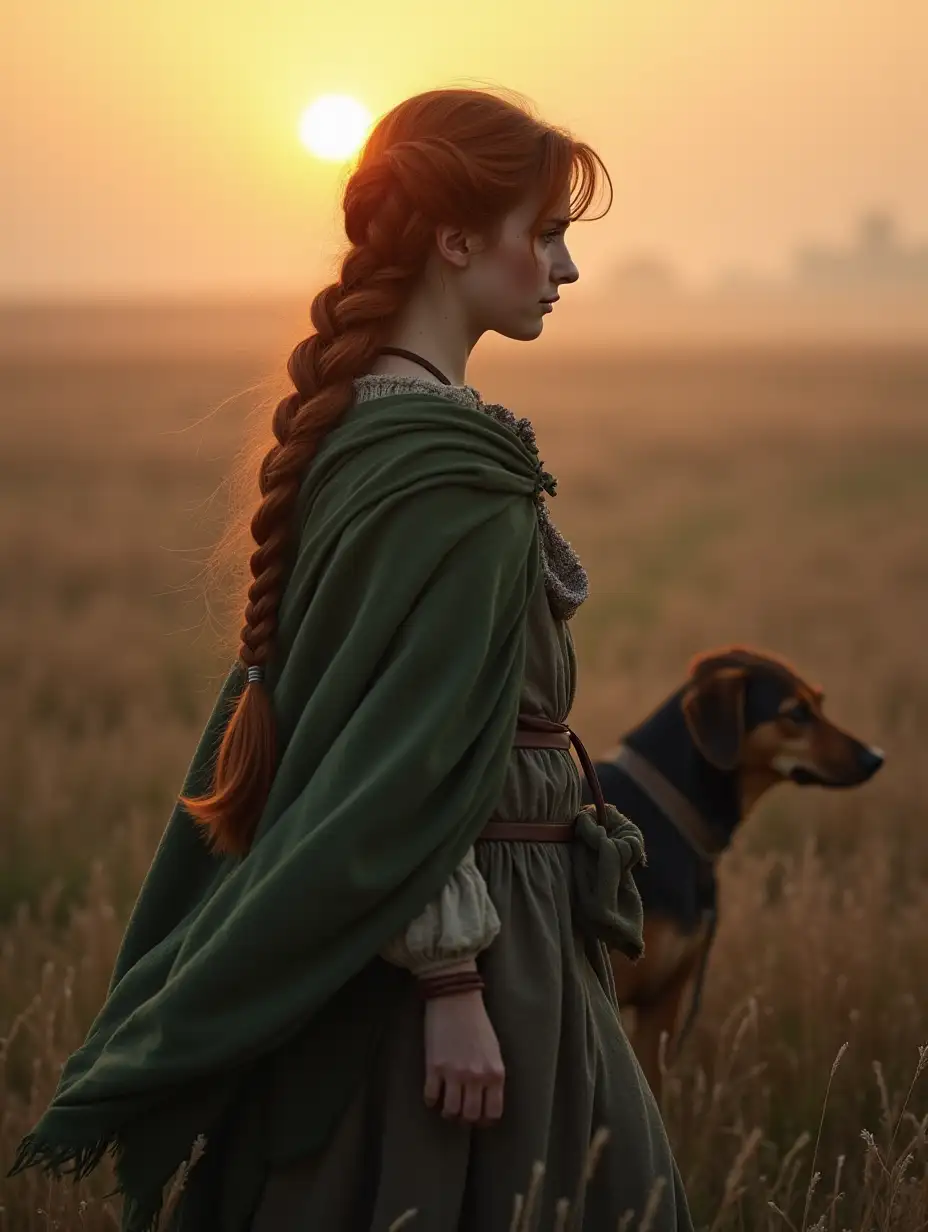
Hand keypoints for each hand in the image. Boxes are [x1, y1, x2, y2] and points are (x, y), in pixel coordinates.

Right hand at [422, 962, 504, 1126]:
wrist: (455, 998)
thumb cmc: (477, 1021)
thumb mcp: (494, 1050)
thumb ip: (492, 1074)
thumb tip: (486, 1096)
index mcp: (495, 1073)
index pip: (492, 1112)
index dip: (485, 1119)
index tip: (479, 1118)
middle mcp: (476, 1077)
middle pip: (470, 1116)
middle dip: (465, 1119)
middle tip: (461, 1113)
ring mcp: (453, 1074)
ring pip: (450, 1111)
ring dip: (448, 1112)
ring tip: (447, 1106)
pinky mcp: (433, 1067)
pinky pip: (431, 1097)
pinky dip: (432, 1100)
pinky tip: (433, 1094)